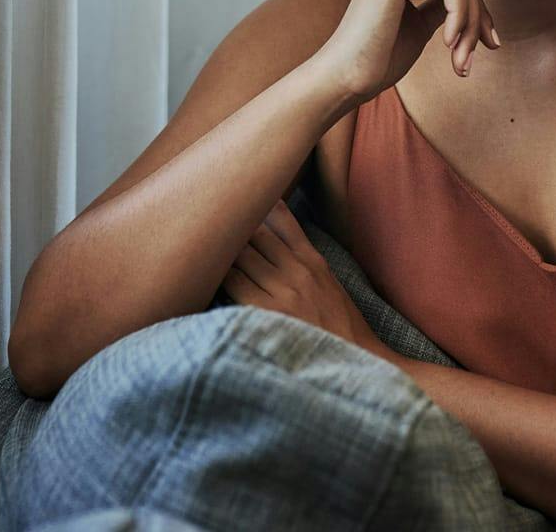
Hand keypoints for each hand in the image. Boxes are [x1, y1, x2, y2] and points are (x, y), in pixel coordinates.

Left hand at [219, 200, 392, 360]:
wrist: (357, 360)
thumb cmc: (340, 326)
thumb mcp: (330, 285)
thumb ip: (306, 263)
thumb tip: (283, 244)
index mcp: (314, 261)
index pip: (283, 222)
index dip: (258, 207)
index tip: (238, 194)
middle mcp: (298, 270)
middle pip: (256, 235)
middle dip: (233, 224)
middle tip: (206, 214)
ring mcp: (283, 292)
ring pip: (242, 258)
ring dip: (221, 250)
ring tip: (197, 240)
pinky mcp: (269, 314)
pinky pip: (236, 286)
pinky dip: (221, 278)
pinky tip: (204, 275)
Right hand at [314, 0, 500, 103]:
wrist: (346, 78)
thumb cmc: (379, 57)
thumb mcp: (421, 23)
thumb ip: (445, 1)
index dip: (477, 12)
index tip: (488, 44)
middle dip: (477, 21)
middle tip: (469, 61)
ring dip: (470, 26)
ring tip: (459, 62)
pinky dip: (460, 17)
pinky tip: (447, 44)